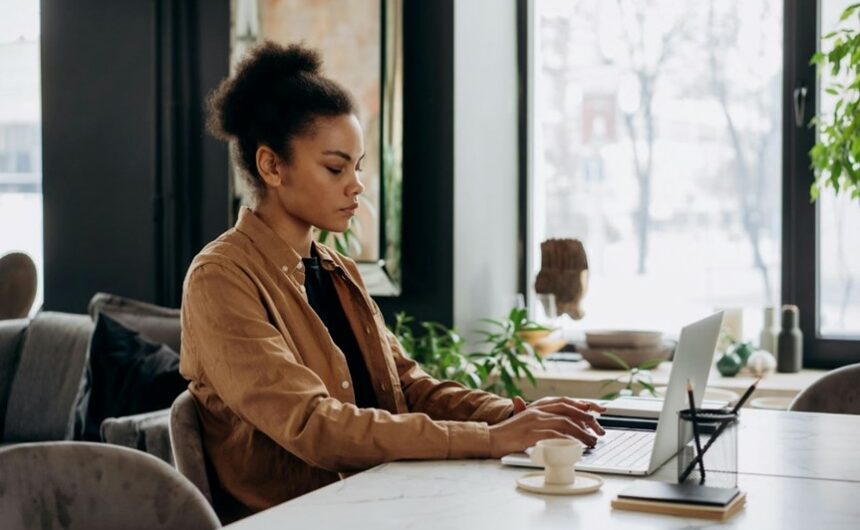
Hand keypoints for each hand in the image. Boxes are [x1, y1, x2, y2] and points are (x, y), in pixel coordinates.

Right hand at [488, 398, 604, 457]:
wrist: (489, 438)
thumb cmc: (507, 435)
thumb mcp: (526, 423)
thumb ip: (541, 422)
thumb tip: (560, 427)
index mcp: (537, 406)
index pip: (564, 401)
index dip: (581, 405)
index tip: (595, 411)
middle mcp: (537, 410)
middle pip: (568, 409)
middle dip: (587, 418)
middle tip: (599, 430)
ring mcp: (534, 420)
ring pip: (565, 422)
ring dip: (582, 432)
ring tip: (592, 441)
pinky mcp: (531, 432)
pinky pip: (555, 433)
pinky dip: (568, 439)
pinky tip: (577, 445)